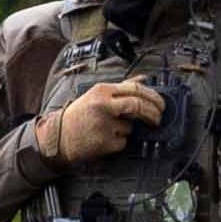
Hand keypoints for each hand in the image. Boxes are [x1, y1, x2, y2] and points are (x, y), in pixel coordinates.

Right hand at [37, 75, 165, 164]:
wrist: (59, 136)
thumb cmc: (79, 115)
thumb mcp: (97, 95)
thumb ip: (122, 87)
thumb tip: (143, 79)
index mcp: (102, 91)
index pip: (136, 89)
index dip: (153, 97)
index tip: (161, 104)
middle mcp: (103, 105)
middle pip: (139, 106)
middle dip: (153, 114)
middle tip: (158, 119)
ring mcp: (104, 124)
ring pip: (131, 127)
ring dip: (127, 130)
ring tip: (110, 129)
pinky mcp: (104, 142)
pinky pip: (123, 142)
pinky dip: (120, 142)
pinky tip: (105, 139)